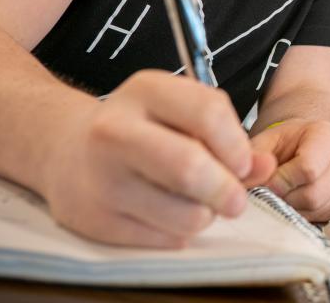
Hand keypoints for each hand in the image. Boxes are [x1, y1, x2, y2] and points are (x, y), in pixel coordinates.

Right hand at [38, 70, 274, 247]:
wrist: (65, 150)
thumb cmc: (141, 129)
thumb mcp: (180, 115)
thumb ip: (227, 138)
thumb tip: (264, 166)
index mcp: (146, 90)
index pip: (208, 112)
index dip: (236, 145)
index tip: (243, 163)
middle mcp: (116, 130)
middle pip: (190, 167)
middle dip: (227, 190)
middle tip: (235, 201)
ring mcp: (101, 177)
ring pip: (183, 214)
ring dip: (205, 216)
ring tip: (198, 205)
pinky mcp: (94, 219)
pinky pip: (163, 239)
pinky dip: (178, 233)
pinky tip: (166, 215)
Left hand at [252, 118, 329, 221]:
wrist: (300, 146)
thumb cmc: (284, 143)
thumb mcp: (266, 140)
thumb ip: (256, 157)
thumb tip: (253, 178)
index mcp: (328, 135)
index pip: (308, 168)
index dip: (281, 181)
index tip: (266, 182)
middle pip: (314, 194)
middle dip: (285, 198)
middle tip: (270, 191)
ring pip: (315, 209)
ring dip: (291, 208)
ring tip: (280, 193)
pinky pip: (319, 218)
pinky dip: (300, 214)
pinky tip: (292, 199)